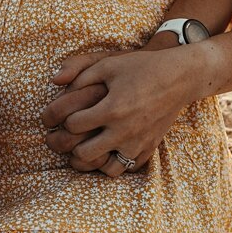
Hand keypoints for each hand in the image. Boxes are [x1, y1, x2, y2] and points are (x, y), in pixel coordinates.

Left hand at [41, 41, 212, 173]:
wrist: (178, 79)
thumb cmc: (140, 68)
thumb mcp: (108, 63)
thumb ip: (79, 72)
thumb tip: (53, 82)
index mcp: (112, 108)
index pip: (74, 125)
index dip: (60, 121)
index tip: (55, 118)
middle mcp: (124, 131)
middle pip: (84, 153)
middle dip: (70, 146)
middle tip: (64, 139)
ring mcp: (137, 144)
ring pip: (104, 168)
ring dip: (91, 160)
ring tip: (85, 149)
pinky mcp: (148, 150)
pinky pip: (124, 169)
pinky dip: (111, 163)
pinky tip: (105, 152)